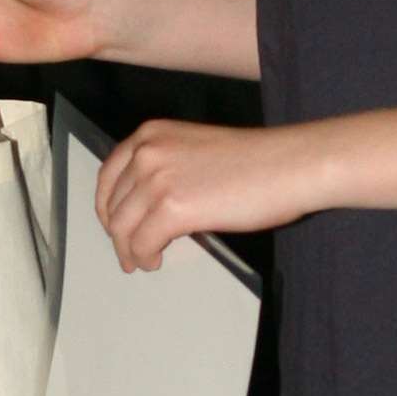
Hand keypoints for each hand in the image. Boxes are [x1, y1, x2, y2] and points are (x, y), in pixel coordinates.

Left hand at [92, 119, 300, 272]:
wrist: (288, 165)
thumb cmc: (256, 161)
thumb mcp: (195, 149)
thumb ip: (166, 168)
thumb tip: (149, 205)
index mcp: (151, 134)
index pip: (109, 175)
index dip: (107, 206)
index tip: (113, 223)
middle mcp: (148, 152)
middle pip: (113, 205)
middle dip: (117, 233)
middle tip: (126, 251)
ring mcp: (157, 180)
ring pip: (122, 228)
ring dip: (129, 250)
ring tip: (141, 261)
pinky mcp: (172, 208)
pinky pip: (142, 243)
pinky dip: (144, 257)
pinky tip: (155, 260)